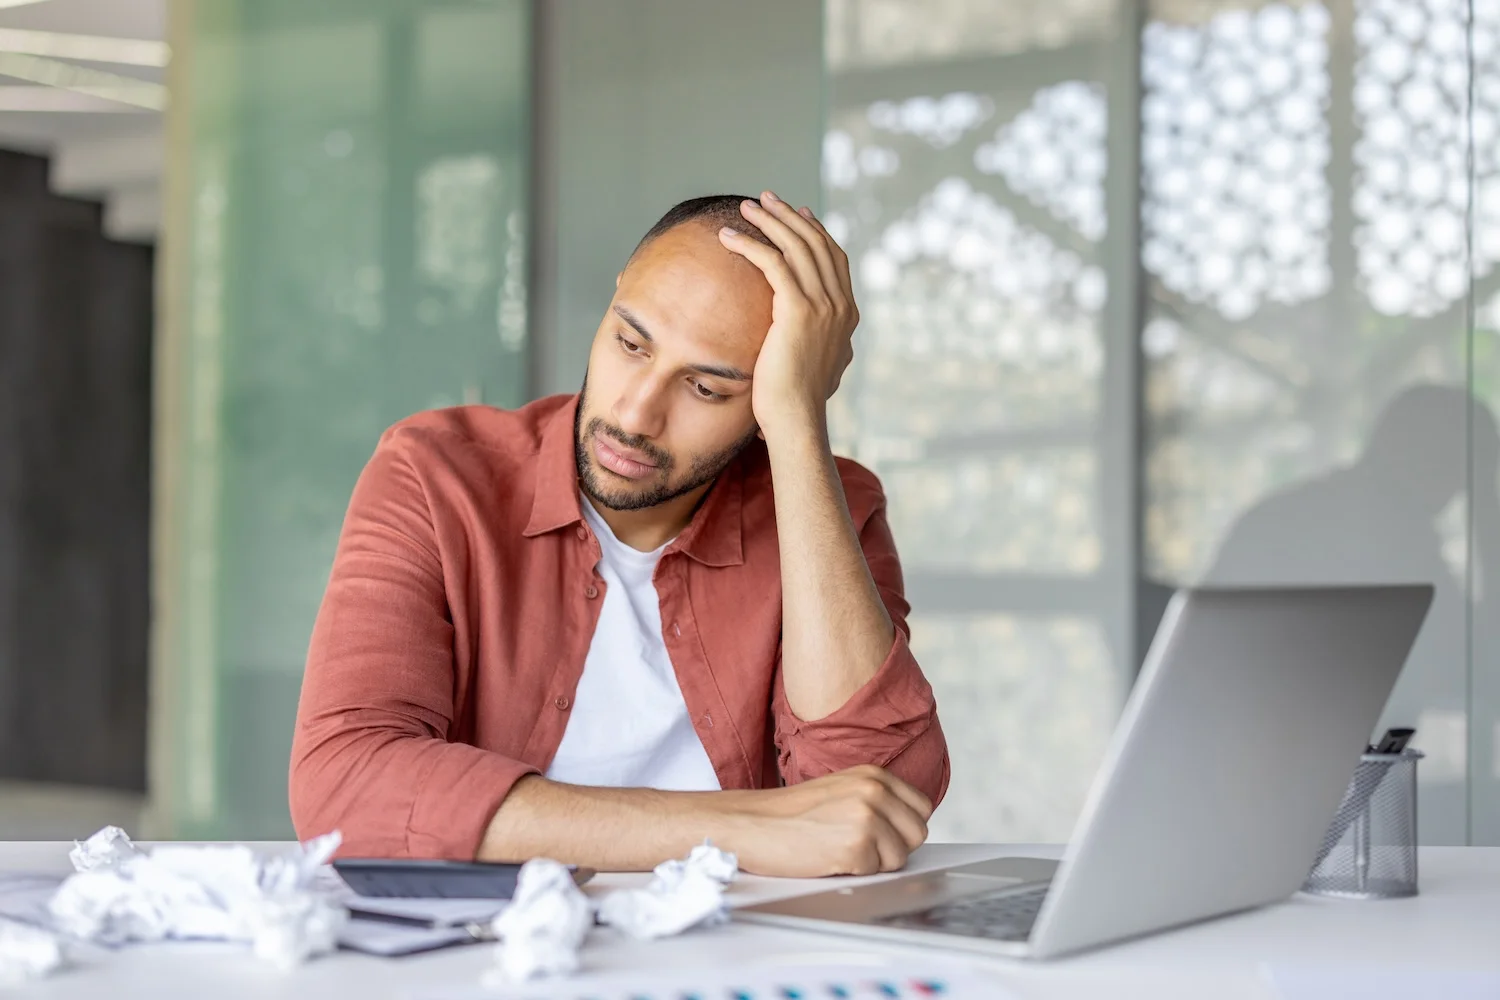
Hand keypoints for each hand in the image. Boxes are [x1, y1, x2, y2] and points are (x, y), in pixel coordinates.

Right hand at [717, 765, 932, 876]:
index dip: (903, 826)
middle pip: (916, 833)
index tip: (882, 833)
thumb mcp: (840, 790)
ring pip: (900, 857)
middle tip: (858, 846)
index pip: (920, 807)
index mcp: (873, 774)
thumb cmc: (788, 813)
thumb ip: (875, 799)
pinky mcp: (856, 845)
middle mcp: (874, 791)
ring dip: (874, 862)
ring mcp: (867, 817)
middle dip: (894, 847)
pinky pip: (876, 872)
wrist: (750, 824)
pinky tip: (829, 857)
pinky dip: (855, 871)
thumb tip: (908, 826)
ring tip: (839, 849)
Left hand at [718, 191, 858, 438]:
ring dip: (770, 221)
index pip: (834, 258)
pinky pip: (773, 262)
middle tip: (766, 198)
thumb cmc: (798, 402)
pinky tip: (728, 237)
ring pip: (796, 246)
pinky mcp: (798, 309)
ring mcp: (823, 305)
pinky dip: (750, 244)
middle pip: (816, 243)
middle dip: (790, 216)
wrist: (797, 418)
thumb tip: (819, 347)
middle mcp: (840, 304)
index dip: (816, 232)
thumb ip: (824, 347)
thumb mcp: (820, 367)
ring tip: (746, 207)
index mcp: (847, 314)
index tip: (797, 213)